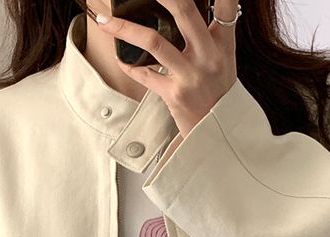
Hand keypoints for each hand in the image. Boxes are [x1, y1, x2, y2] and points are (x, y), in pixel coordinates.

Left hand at [92, 0, 238, 137]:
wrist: (219, 131)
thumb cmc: (218, 91)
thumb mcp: (223, 58)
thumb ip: (209, 32)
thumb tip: (182, 8)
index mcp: (222, 43)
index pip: (225, 5)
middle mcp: (208, 56)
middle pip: (184, 11)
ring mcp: (190, 76)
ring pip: (154, 42)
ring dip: (124, 28)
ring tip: (104, 20)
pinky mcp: (174, 95)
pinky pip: (144, 75)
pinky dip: (128, 64)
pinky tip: (118, 56)